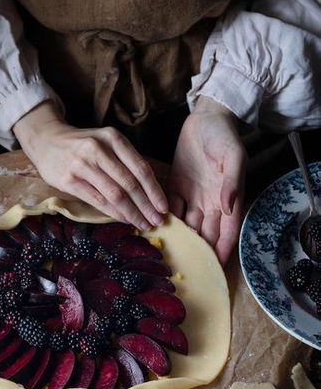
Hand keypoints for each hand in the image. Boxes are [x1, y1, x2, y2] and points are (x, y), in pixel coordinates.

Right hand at [13, 101, 167, 230]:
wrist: (46, 140)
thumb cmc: (81, 145)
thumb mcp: (105, 142)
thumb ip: (124, 161)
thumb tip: (149, 192)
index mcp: (113, 138)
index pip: (140, 168)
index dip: (154, 190)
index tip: (164, 207)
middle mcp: (99, 149)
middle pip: (130, 183)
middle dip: (146, 206)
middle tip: (157, 221)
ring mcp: (82, 165)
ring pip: (115, 194)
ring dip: (132, 213)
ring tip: (143, 224)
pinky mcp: (69, 180)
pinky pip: (97, 200)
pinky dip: (114, 213)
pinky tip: (124, 220)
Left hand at [168, 96, 246, 264]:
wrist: (206, 118)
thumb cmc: (224, 137)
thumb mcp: (233, 157)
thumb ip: (232, 183)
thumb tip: (229, 208)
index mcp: (228, 200)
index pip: (226, 232)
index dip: (221, 250)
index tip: (214, 268)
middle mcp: (210, 204)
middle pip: (205, 234)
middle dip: (198, 253)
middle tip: (186, 270)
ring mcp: (192, 197)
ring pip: (186, 225)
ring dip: (179, 240)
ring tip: (168, 257)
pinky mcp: (175, 187)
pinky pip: (169, 209)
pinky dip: (163, 220)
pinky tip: (153, 232)